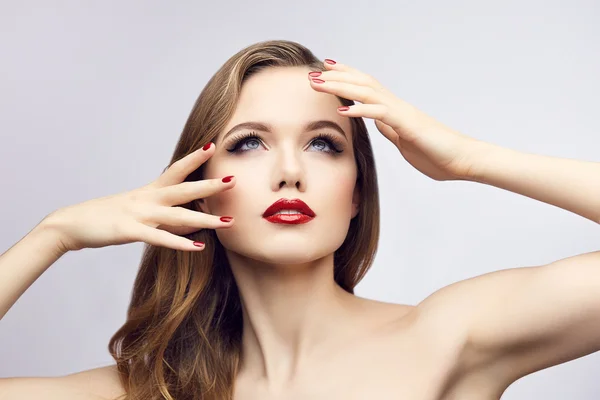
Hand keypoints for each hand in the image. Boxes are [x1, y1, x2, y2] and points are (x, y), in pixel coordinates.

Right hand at [41, 143, 234, 252]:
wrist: (71, 224)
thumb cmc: (106, 217)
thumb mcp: (136, 210)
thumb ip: (161, 213)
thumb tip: (187, 222)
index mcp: (148, 191)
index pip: (175, 170)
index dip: (194, 158)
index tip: (213, 146)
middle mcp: (147, 199)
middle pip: (184, 189)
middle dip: (209, 186)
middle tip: (233, 180)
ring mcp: (139, 214)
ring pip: (178, 216)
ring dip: (205, 219)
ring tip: (228, 222)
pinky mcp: (129, 231)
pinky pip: (160, 238)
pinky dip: (180, 243)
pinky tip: (198, 247)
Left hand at [308, 60, 485, 180]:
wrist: (462, 160)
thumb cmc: (437, 154)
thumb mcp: (405, 141)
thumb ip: (391, 130)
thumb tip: (379, 123)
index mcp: (394, 112)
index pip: (366, 89)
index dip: (346, 78)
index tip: (326, 73)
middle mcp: (396, 107)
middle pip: (362, 84)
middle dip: (336, 77)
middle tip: (313, 73)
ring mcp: (402, 113)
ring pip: (367, 92)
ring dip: (341, 86)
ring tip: (319, 84)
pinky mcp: (408, 125)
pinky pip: (381, 113)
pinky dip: (361, 109)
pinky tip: (343, 109)